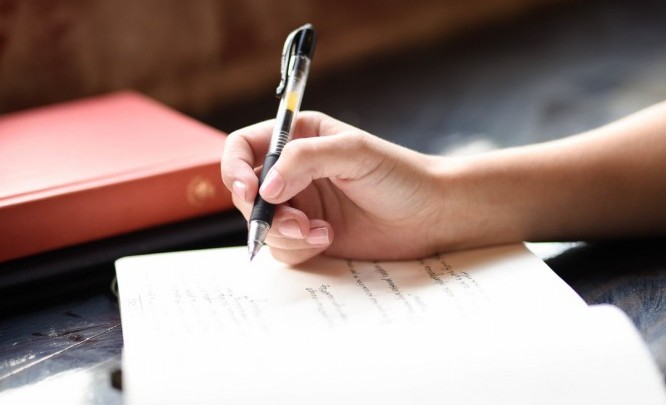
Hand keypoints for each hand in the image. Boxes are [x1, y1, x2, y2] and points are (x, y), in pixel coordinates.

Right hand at [221, 112, 450, 263]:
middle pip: (247, 192)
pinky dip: (299, 248)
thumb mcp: (354, 153)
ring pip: (262, 225)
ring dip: (284, 233)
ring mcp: (300, 205)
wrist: (431, 215)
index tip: (249, 191)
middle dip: (264, 212)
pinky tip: (328, 239)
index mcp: (299, 138)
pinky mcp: (309, 236)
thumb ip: (305, 160)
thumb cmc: (400, 175)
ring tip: (320, 232)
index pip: (244, 148)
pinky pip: (282, 248)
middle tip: (296, 222)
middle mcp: (293, 171)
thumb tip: (264, 188)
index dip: (235, 169)